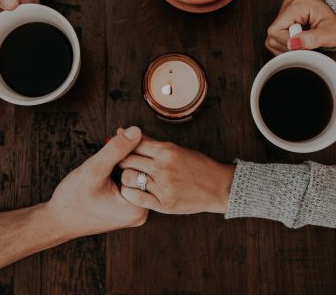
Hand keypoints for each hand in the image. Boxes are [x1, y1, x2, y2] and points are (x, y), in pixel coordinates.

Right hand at [42, 126, 148, 239]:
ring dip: (124, 160)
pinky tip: (108, 164)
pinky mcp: (127, 209)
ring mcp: (134, 212)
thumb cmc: (72, 199)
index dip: (133, 146)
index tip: (120, 133)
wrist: (58, 221)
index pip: (146, 167)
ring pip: (135, 176)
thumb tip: (137, 131)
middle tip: (115, 137)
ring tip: (110, 151)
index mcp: (137, 207)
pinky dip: (120, 171)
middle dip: (129, 152)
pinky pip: (129, 183)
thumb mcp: (94, 170)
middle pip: (142, 172)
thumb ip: (116, 150)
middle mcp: (141, 212)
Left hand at [118, 136, 234, 214]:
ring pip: (128, 178)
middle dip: (120, 161)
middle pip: (127, 160)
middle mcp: (163, 167)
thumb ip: (150, 142)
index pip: (133, 144)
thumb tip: (126, 131)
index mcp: (166, 151)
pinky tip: (132, 190)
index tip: (119, 150)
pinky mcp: (163, 203)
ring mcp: (163, 186)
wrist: (217, 187)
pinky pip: (135, 198)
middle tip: (118, 164)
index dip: (122, 146)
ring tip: (129, 177)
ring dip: (125, 177)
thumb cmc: (197, 166)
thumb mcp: (175, 149)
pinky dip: (129, 193)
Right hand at [265, 0, 335, 54]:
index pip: (276, 31)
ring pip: (273, 38)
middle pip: (272, 35)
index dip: (287, 44)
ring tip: (304, 43)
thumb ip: (312, 39)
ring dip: (287, 47)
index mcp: (296, 6)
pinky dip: (287, 44)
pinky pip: (277, 36)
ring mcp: (285, 10)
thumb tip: (292, 44)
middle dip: (288, 47)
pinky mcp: (285, 17)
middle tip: (306, 46)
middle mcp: (287, 5)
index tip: (304, 47)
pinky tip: (300, 42)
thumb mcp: (330, 34)